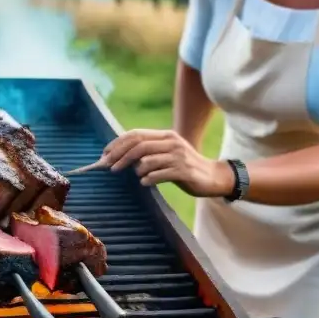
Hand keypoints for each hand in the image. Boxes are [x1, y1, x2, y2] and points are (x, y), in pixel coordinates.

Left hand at [97, 129, 234, 197]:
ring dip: (135, 169)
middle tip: (109, 167)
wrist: (213, 177)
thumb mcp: (166, 154)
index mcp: (165, 136)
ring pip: (147, 160)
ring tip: (134, 175)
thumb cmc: (184, 167)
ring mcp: (178, 156)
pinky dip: (148, 178)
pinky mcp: (184, 171)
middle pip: (139, 146)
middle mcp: (171, 143)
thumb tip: (119, 157)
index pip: (135, 134)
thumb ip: (147, 152)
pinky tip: (144, 183)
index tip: (105, 154)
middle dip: (120, 156)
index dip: (118, 143)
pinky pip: (159, 174)